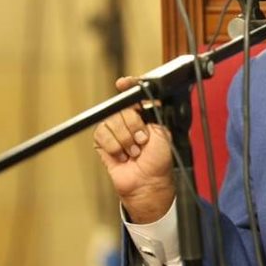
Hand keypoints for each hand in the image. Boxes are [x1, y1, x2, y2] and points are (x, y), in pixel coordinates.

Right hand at [92, 76, 174, 223]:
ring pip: (111, 121)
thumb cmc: (159, 160)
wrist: (148, 181)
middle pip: (122, 109)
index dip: (128, 86)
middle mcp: (129, 120)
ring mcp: (115, 130)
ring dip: (125, 140)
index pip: (133, 94)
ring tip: (134, 151)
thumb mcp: (163, 132)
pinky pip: (102, 134)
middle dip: (133, 127)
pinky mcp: (103, 142)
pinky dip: (114, 147)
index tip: (123, 83)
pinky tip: (122, 155)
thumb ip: (153, 113)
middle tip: (142, 141)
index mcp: (145, 114)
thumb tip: (146, 99)